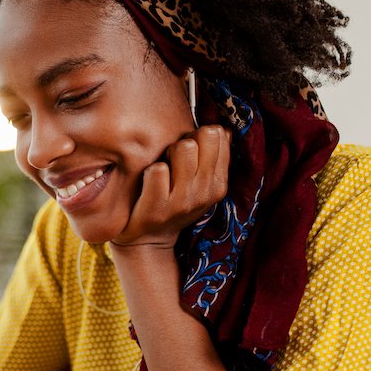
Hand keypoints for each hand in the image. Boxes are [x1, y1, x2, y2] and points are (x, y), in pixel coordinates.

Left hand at [111, 125, 229, 250]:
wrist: (147, 243)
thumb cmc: (173, 203)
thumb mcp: (201, 186)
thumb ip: (213, 158)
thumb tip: (223, 128)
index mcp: (219, 184)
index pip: (219, 135)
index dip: (199, 136)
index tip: (189, 153)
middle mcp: (205, 192)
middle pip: (204, 135)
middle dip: (185, 140)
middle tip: (172, 158)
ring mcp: (182, 201)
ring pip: (183, 148)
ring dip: (167, 152)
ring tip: (161, 168)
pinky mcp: (157, 208)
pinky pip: (158, 170)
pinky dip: (149, 171)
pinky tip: (147, 182)